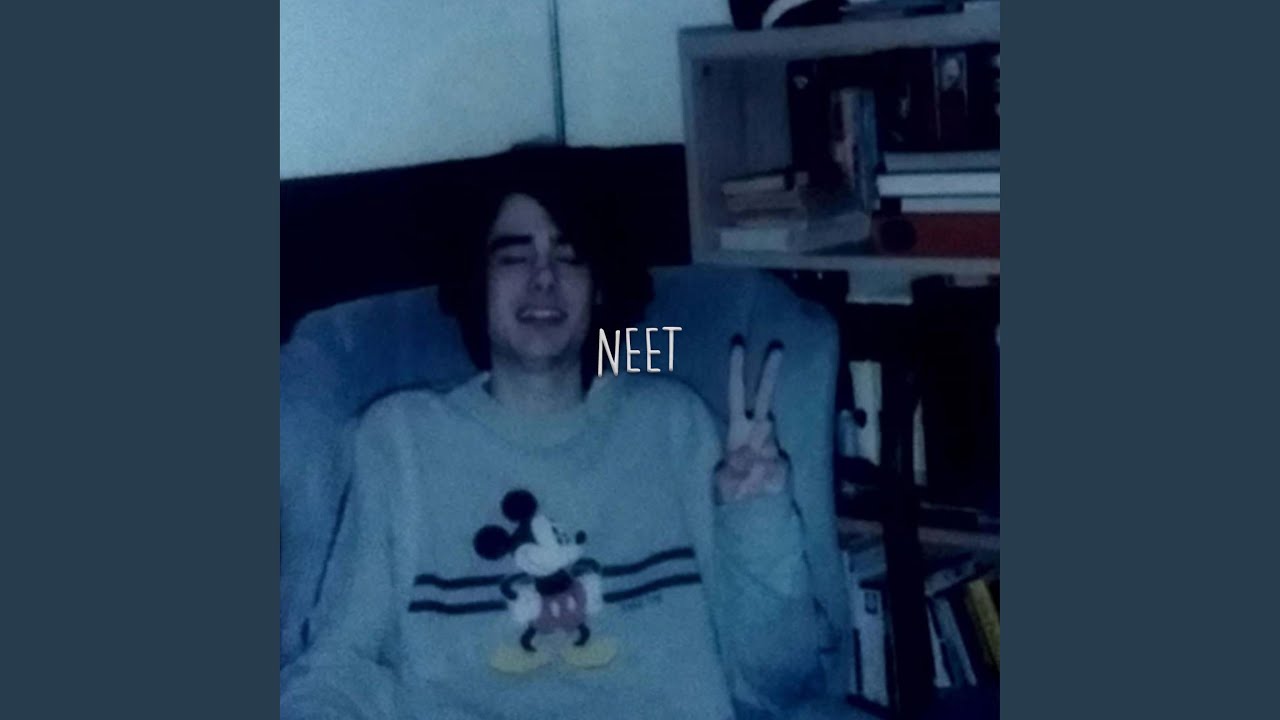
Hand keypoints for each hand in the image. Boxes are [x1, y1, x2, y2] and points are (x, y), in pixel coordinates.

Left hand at [715, 338, 787, 504]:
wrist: (752, 511)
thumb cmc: (732, 488)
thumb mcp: (725, 480)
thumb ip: (736, 468)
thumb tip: (753, 452)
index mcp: (737, 428)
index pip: (737, 393)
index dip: (736, 370)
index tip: (738, 345)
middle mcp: (755, 432)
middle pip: (763, 398)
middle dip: (769, 374)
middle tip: (776, 347)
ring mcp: (770, 445)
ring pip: (767, 437)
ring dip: (753, 459)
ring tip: (744, 479)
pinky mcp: (781, 463)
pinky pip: (773, 467)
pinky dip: (761, 479)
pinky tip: (755, 487)